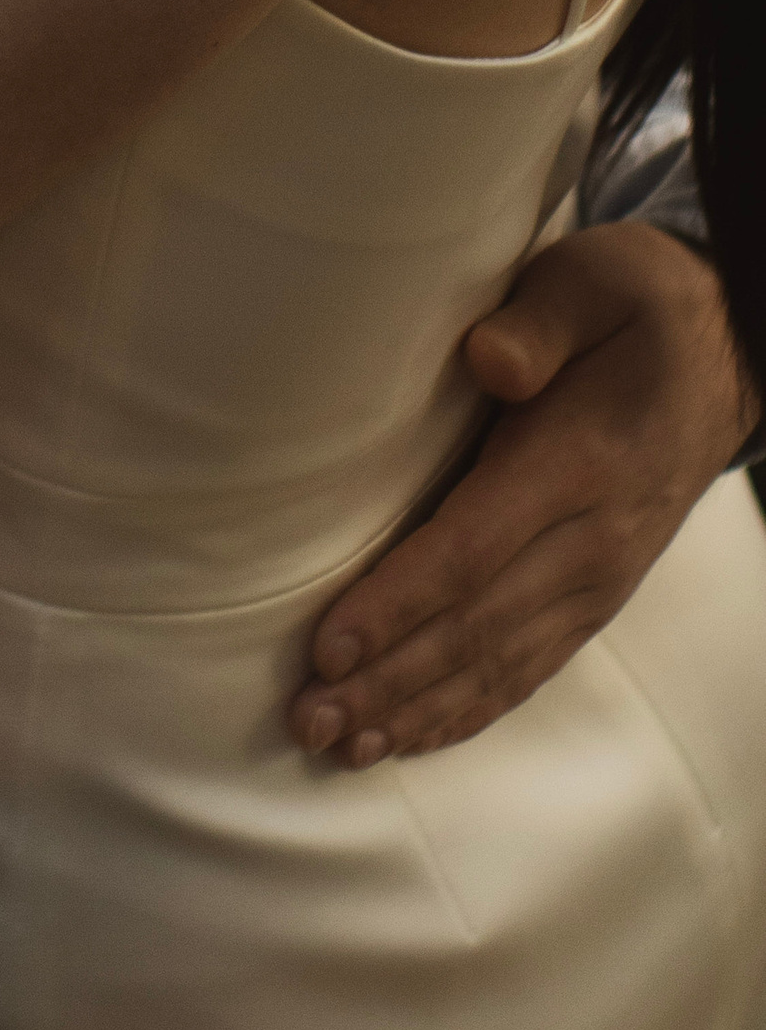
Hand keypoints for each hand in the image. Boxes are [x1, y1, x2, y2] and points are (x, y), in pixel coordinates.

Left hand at [289, 221, 754, 768]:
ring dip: (414, 709)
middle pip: (474, 626)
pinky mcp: (594, 596)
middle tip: (307, 718)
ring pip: (497, 661)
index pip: (472, 549)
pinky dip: (466, 709)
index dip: (397, 603)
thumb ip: (538, 324)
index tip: (330, 646)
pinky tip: (410, 736)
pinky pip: (528, 666)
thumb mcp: (592, 284)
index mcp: (577, 464)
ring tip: (338, 746)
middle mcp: (590, 540)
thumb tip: (488, 361)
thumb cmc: (633, 308)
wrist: (723, 353)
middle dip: (387, 680)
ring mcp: (597, 580)